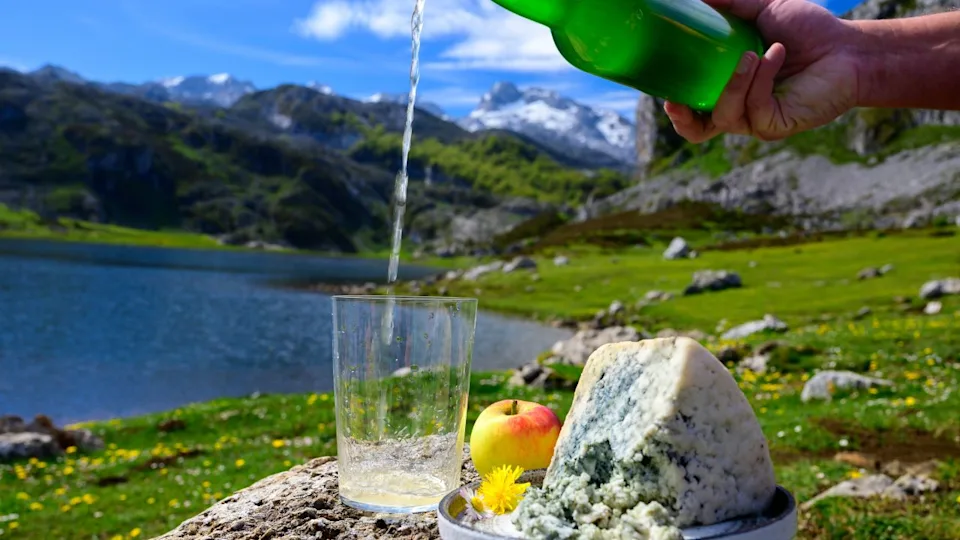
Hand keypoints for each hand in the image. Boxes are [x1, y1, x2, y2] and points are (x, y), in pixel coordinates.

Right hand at [664, 0, 861, 142]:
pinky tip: (775, 54)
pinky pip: (755, 107)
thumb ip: (729, 4)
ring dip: (733, 83)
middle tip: (676, 101)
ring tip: (751, 53)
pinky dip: (761, 78)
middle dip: (683, 120)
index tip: (665, 94)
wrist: (848, 47)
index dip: (675, 110)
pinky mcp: (777, 124)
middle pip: (698, 132)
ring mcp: (757, 120)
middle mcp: (740, 110)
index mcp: (728, 91)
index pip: (693, 112)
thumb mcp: (761, 10)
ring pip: (725, 115)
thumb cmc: (807, 32)